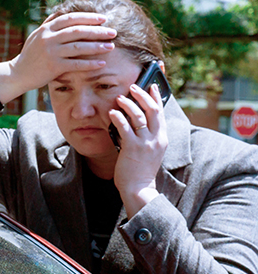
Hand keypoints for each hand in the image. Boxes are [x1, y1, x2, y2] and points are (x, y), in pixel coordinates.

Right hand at [0, 13, 116, 103]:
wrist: (17, 74)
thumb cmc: (30, 55)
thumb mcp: (36, 35)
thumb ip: (49, 24)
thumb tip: (62, 11)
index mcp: (46, 29)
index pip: (71, 18)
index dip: (88, 17)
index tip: (103, 19)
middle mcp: (48, 38)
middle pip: (78, 31)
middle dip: (97, 31)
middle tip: (113, 32)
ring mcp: (51, 52)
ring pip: (78, 47)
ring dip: (97, 46)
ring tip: (111, 46)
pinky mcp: (53, 67)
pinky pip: (76, 64)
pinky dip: (90, 64)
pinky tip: (101, 63)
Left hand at [111, 83, 167, 215]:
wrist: (138, 188)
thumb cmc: (140, 170)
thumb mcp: (149, 151)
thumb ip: (146, 136)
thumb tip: (133, 120)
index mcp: (162, 138)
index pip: (161, 113)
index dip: (156, 97)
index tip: (151, 85)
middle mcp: (157, 139)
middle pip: (153, 110)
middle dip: (143, 95)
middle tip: (133, 86)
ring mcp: (146, 143)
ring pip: (140, 116)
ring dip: (129, 104)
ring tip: (119, 98)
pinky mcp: (133, 148)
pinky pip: (125, 128)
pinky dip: (118, 118)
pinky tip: (111, 113)